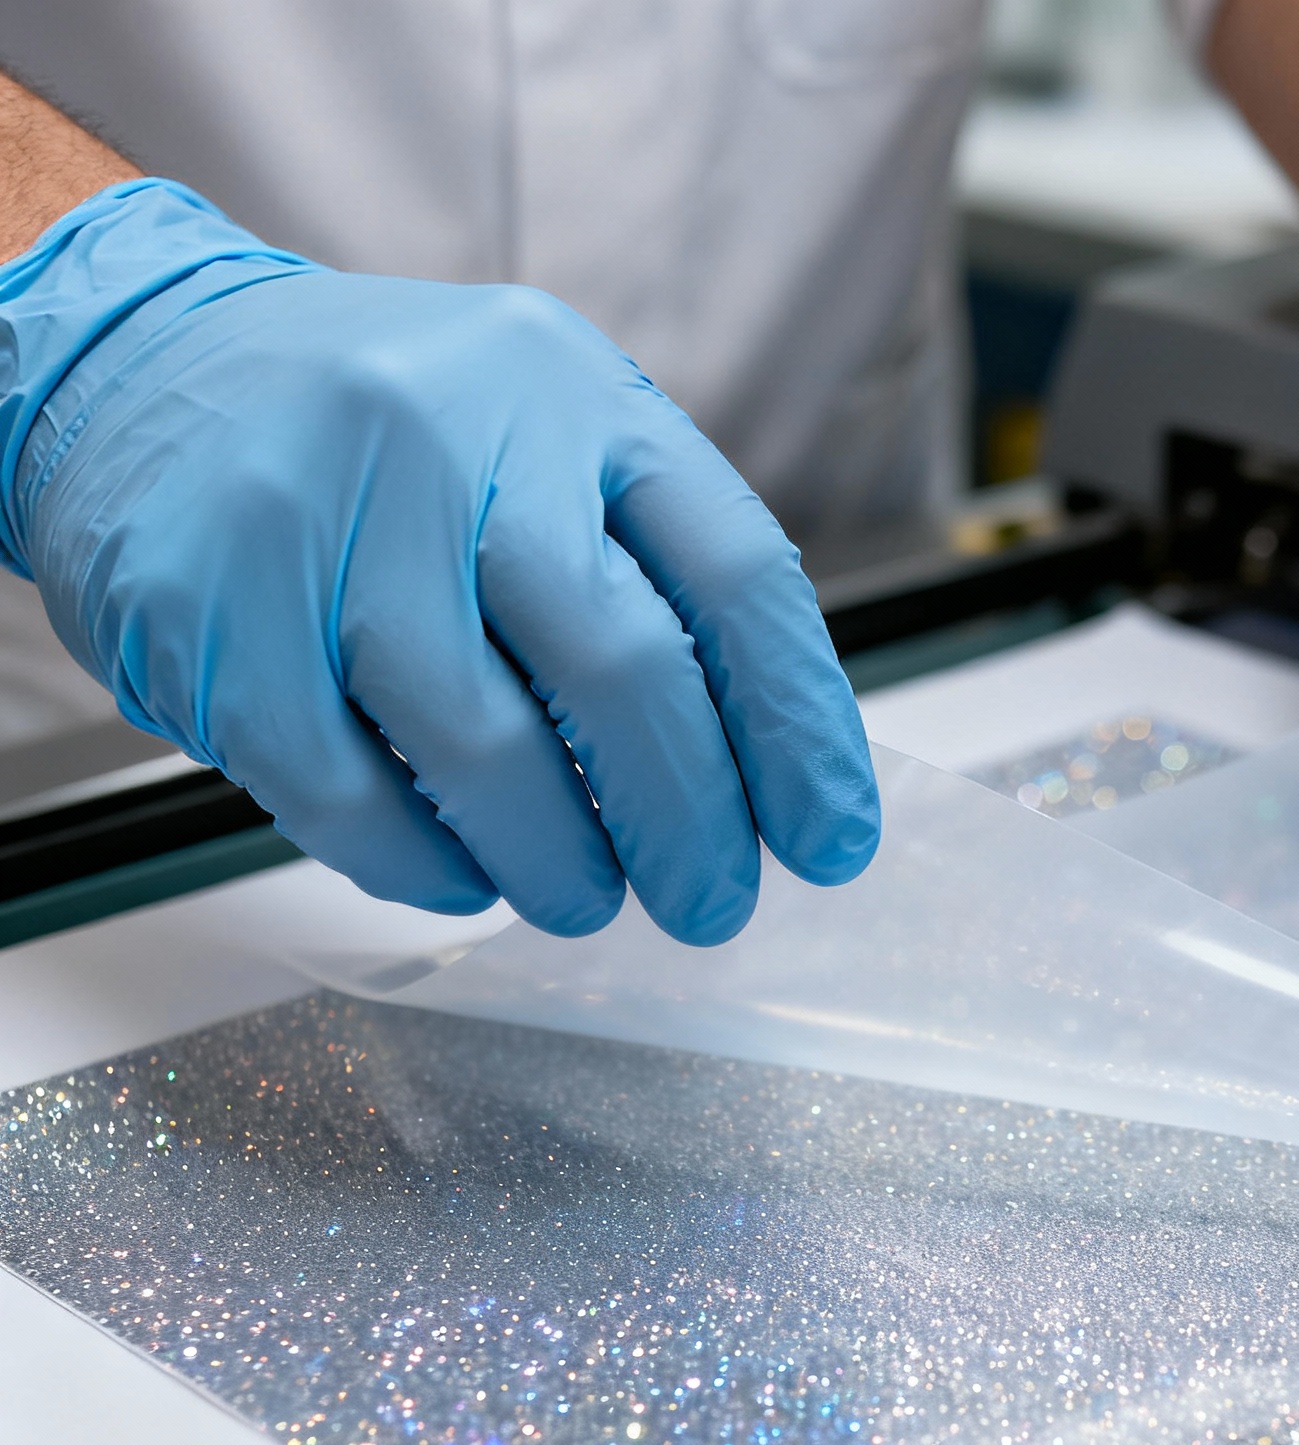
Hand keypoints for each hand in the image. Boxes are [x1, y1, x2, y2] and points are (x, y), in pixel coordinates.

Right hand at [0, 180, 879, 942]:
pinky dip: (426, 867)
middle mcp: (459, 434)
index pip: (738, 577)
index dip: (801, 732)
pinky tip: (464, 878)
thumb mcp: (545, 440)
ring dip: (560, 864)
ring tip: (584, 899)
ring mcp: (326, 515)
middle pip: (626, 670)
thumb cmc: (387, 439)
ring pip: (489, 750)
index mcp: (574, 395)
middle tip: (711, 901)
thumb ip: (647, 574)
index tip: (829, 840)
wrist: (141, 360)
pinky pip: (350, 795)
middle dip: (690, 824)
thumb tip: (756, 777)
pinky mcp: (214, 610)